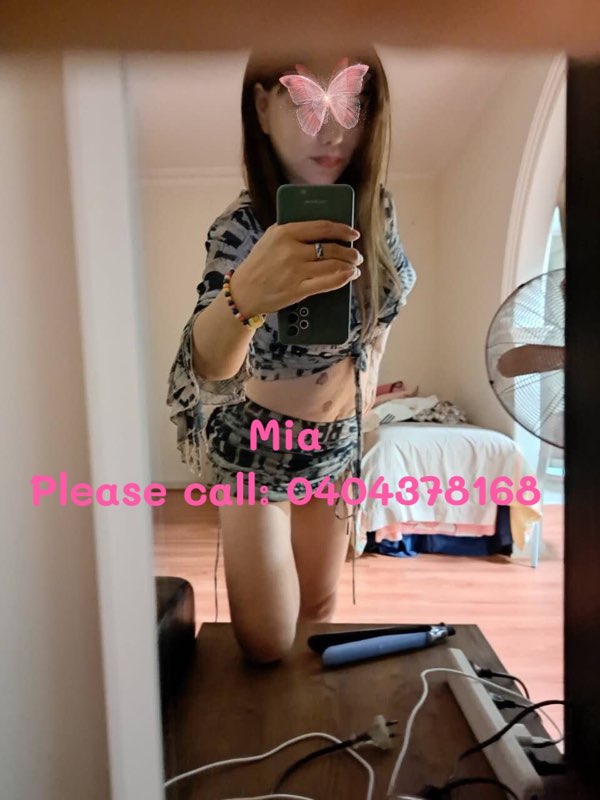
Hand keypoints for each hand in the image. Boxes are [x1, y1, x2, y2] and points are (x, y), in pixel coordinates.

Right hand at [229, 219, 362, 316]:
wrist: (244, 291)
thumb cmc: (260, 263)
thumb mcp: (271, 237)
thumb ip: (294, 230)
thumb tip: (325, 229)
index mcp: (285, 232)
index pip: (322, 227)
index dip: (342, 230)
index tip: (353, 233)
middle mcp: (291, 250)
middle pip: (331, 247)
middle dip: (349, 251)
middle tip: (356, 254)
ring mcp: (295, 271)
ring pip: (333, 265)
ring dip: (350, 265)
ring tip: (354, 266)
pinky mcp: (298, 290)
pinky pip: (328, 283)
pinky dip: (343, 278)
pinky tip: (349, 276)